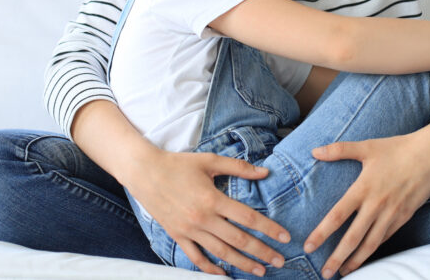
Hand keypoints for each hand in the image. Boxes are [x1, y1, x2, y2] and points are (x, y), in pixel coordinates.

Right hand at [129, 149, 290, 275]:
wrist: (144, 172)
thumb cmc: (178, 164)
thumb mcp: (210, 161)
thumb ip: (239, 167)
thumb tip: (265, 172)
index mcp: (212, 199)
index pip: (248, 218)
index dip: (269, 229)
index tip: (285, 237)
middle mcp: (202, 218)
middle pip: (238, 240)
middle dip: (261, 252)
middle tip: (280, 261)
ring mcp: (189, 230)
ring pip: (220, 253)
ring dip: (242, 264)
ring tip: (259, 271)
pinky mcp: (178, 236)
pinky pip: (196, 257)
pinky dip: (210, 268)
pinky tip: (224, 274)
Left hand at [303, 122, 429, 276]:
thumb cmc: (397, 149)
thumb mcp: (367, 146)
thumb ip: (339, 150)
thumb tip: (314, 151)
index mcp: (363, 188)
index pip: (338, 215)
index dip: (322, 233)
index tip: (308, 247)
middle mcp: (376, 205)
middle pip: (353, 237)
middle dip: (337, 257)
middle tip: (324, 273)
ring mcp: (392, 213)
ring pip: (371, 244)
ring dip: (356, 260)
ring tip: (343, 272)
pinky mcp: (404, 217)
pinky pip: (386, 238)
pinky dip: (374, 250)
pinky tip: (365, 257)